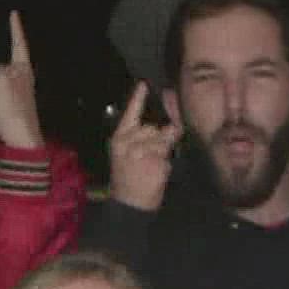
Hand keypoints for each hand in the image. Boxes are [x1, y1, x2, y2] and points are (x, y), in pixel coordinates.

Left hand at [0, 12, 41, 149]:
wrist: (24, 134)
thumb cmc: (18, 121)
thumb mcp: (12, 97)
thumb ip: (2, 84)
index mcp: (25, 73)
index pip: (20, 47)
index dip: (17, 30)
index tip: (13, 13)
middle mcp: (19, 69)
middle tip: (3, 105)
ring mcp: (9, 72)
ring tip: (0, 106)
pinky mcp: (0, 78)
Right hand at [107, 82, 180, 211]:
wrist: (128, 203)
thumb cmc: (129, 178)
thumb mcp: (130, 155)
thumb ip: (147, 138)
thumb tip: (169, 123)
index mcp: (119, 139)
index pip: (130, 114)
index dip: (138, 99)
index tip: (144, 84)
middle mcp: (127, 143)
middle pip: (153, 128)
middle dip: (157, 139)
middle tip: (148, 158)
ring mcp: (140, 152)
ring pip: (162, 140)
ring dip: (162, 152)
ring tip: (150, 166)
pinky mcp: (153, 161)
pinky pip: (168, 155)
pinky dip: (166, 164)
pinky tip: (156, 173)